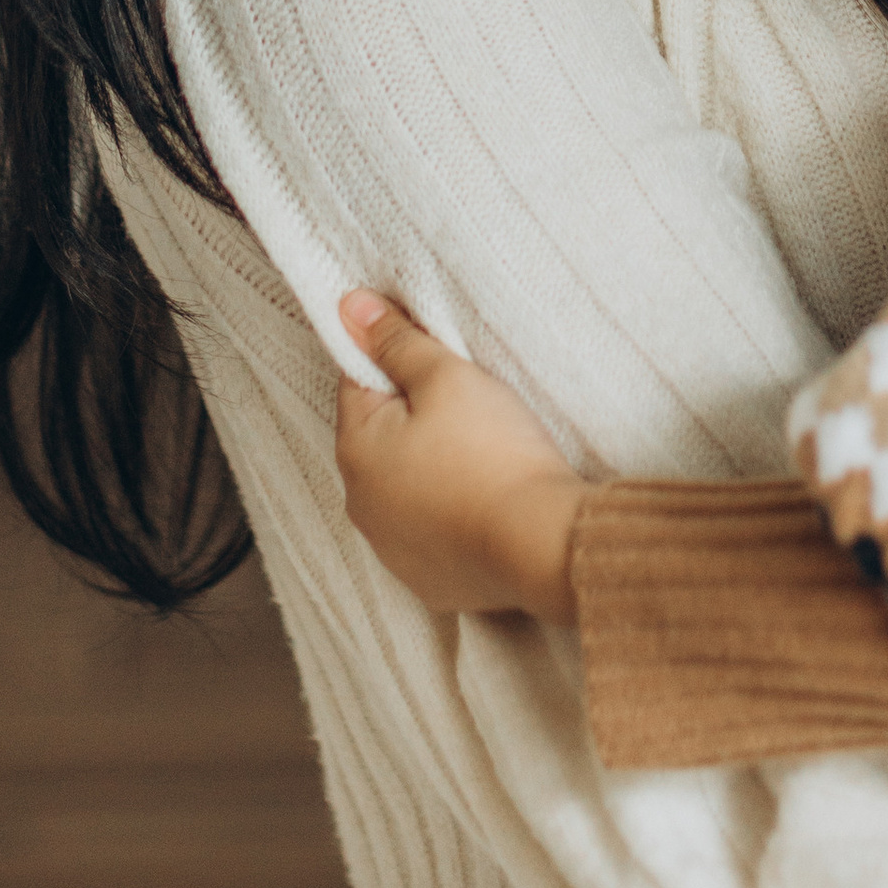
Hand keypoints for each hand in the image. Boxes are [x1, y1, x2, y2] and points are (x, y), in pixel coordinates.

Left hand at [334, 294, 585, 624]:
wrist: (539, 545)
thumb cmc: (492, 453)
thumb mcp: (445, 377)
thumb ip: (395, 341)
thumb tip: (349, 308)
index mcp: (355, 450)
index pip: (358, 381)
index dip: (396, 358)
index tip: (436, 355)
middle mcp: (360, 505)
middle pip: (381, 435)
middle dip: (415, 413)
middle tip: (468, 400)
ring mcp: (392, 549)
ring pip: (404, 484)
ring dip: (431, 465)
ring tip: (482, 450)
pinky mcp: (427, 579)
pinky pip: (429, 529)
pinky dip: (449, 511)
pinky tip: (485, 498)